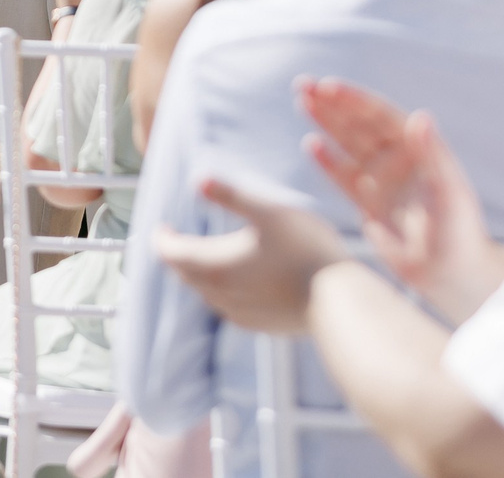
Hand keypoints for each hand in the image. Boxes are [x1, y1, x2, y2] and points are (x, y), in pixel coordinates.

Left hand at [153, 177, 350, 334]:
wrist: (340, 300)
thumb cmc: (306, 250)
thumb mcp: (269, 212)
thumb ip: (231, 195)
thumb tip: (198, 179)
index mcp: (213, 265)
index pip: (171, 253)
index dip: (163, 238)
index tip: (163, 226)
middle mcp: (219, 294)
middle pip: (185, 273)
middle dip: (178, 254)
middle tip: (178, 239)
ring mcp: (239, 313)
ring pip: (206, 292)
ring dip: (199, 274)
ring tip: (205, 256)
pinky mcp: (259, 324)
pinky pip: (228, 307)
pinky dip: (222, 291)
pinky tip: (237, 282)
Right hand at [300, 78, 503, 322]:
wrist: (453, 274)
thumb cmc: (460, 230)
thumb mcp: (450, 190)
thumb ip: (433, 153)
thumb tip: (420, 116)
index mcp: (417, 149)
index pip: (379, 116)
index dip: (354, 100)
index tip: (327, 87)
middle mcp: (397, 160)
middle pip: (359, 124)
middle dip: (332, 104)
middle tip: (303, 85)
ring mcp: (382, 182)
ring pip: (347, 144)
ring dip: (325, 123)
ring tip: (302, 101)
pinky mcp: (370, 205)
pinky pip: (343, 177)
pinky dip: (327, 161)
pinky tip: (311, 144)